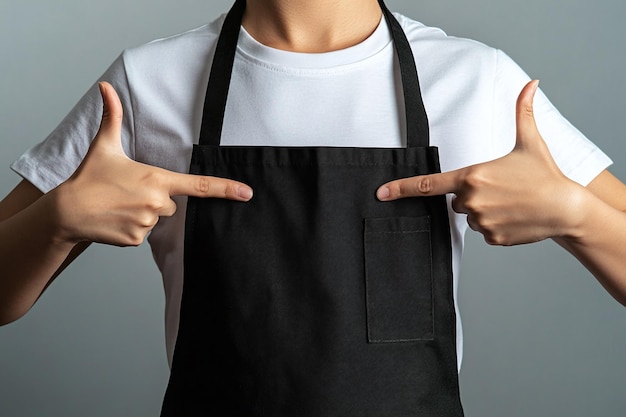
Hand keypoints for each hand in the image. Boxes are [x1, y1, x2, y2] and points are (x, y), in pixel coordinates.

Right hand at [49, 81, 252, 246]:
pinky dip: (133, 226)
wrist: (67, 211)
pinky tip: (117, 218)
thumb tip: (105, 86)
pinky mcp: (137, 240)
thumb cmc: (89, 177)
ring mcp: (147, 223)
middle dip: (156, 198)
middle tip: (130, 191)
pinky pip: (144, 233)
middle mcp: (157, 203)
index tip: (247, 193)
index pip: (199, 185)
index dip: (226, 188)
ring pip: (157, 219)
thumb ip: (111, 116)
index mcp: (156, 179)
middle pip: (171, 203)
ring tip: (120, 204)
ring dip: (144, 212)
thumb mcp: (104, 145)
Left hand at [376, 80, 585, 245]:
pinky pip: (484, 232)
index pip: (429, 183)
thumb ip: (522, 112)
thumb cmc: (545, 174)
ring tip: (509, 202)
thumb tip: (530, 84)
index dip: (402, 188)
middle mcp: (472, 200)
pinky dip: (495, 225)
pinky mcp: (492, 238)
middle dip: (472, 194)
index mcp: (472, 176)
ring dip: (484, 210)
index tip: (381, 193)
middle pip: (457, 199)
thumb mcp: (530, 142)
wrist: (566, 208)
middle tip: (499, 188)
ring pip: (470, 217)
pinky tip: (513, 216)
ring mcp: (482, 222)